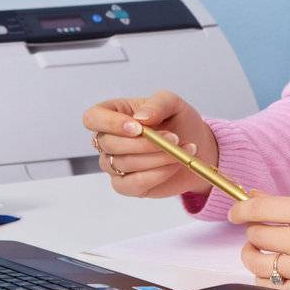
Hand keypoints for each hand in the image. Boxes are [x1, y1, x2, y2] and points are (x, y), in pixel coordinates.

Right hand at [81, 89, 218, 199]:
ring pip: (123, 164)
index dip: (110, 123)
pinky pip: (132, 184)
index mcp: (113, 113)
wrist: (196, 146)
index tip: (138, 128)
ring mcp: (114, 164)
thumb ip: (158, 104)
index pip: (92, 118)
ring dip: (156, 157)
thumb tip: (141, 118)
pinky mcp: (126, 185)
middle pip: (108, 144)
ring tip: (180, 149)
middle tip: (174, 138)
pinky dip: (156, 175)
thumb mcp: (174, 104)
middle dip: (144, 143)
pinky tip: (174, 165)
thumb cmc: (179, 121)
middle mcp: (107, 139)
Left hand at [228, 192, 289, 289]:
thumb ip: (289, 203)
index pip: (260, 209)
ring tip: (261, 251)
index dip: (241, 209)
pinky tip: (275, 271)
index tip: (236, 212)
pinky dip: (267, 279)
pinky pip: (274, 288)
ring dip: (255, 255)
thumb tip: (255, 197)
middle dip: (254, 231)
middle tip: (261, 230)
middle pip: (257, 235)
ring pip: (261, 263)